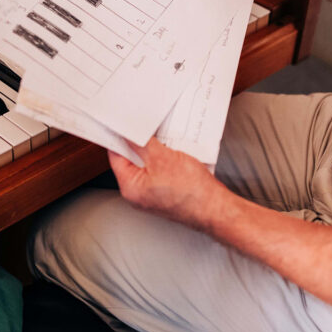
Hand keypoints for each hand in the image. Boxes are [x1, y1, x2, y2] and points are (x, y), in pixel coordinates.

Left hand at [108, 138, 231, 230]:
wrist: (216, 208)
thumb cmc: (191, 192)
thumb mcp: (162, 158)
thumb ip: (141, 144)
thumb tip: (128, 134)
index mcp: (130, 187)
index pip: (116, 156)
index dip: (119, 137)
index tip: (122, 123)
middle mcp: (139, 193)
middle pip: (132, 160)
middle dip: (140, 142)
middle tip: (147, 127)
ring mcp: (154, 193)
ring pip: (150, 164)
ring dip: (156, 150)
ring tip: (165, 139)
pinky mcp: (168, 192)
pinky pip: (162, 170)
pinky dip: (167, 158)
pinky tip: (175, 150)